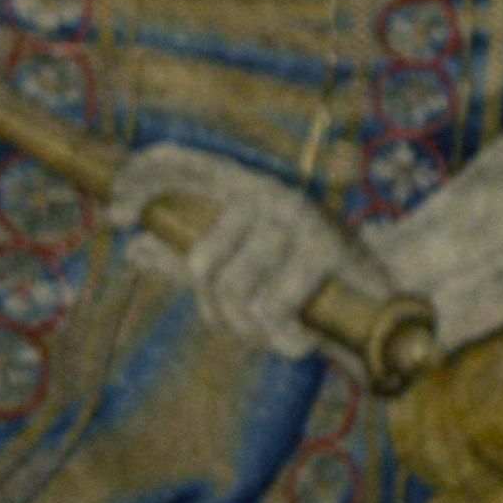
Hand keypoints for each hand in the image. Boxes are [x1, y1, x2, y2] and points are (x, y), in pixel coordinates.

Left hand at [109, 142, 400, 360]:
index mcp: (243, 192)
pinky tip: (304, 337)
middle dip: (217, 311)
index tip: (115, 216)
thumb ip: (184, 257)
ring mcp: (297, 219)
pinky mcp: (323, 250)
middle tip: (247, 322)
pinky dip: (283, 340)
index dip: (138, 181)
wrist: (388, 307)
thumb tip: (131, 246)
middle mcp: (267, 195)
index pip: (178, 163)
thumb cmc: (302, 288)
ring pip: (234, 293)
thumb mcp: (237, 270)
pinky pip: (271, 312)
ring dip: (252, 329)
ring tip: (281, 328)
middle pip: (200, 264)